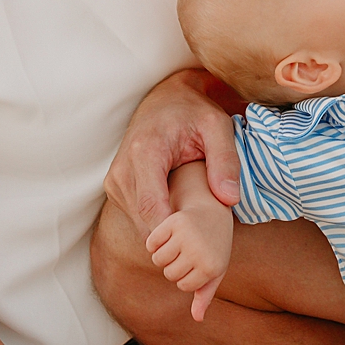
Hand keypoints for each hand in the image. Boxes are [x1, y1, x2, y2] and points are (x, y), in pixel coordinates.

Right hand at [104, 70, 240, 234]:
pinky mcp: (117, 187)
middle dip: (173, 239)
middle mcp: (122, 169)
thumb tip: (229, 199)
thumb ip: (225, 160)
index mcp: (145, 152)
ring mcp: (115, 180)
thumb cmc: (193, 111)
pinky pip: (137, 218)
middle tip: (204, 245)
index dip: (171, 233)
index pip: (151, 207)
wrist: (165, 97)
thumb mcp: (217, 126)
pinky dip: (158, 224)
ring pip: (140, 225)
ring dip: (166, 233)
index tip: (197, 246)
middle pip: (144, 222)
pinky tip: (181, 218)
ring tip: (195, 229)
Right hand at [145, 204, 233, 321]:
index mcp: (211, 267)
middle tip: (188, 247)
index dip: (187, 275)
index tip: (197, 259)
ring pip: (158, 260)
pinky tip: (166, 232)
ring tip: (177, 241)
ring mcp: (187, 236)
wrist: (213, 209)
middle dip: (175, 264)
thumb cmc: (214, 244)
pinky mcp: (174, 221)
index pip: (183, 286)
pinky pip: (151, 243)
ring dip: (163, 253)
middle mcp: (199, 252)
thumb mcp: (214, 269)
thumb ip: (205, 294)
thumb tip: (198, 318)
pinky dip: (154, 241)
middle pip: (170, 274)